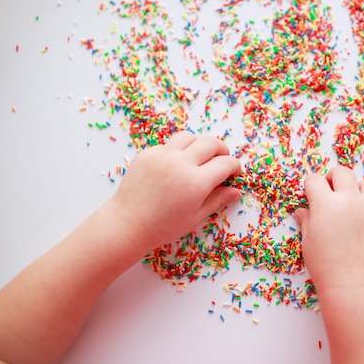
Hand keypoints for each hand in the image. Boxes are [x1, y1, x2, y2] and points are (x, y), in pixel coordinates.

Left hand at [108, 131, 241, 252]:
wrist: (127, 224)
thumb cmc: (163, 226)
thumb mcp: (195, 217)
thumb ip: (217, 200)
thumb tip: (236, 191)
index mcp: (196, 182)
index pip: (225, 163)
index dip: (234, 166)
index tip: (234, 172)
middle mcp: (181, 164)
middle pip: (211, 143)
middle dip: (222, 150)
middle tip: (222, 161)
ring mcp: (162, 156)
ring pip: (189, 137)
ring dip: (199, 145)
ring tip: (199, 159)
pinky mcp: (147, 154)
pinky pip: (168, 145)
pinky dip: (177, 151)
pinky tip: (175, 167)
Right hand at [294, 166, 363, 293]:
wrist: (353, 284)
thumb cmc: (325, 266)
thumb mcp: (308, 241)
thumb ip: (307, 220)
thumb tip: (303, 211)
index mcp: (325, 204)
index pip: (315, 180)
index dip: (311, 186)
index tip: (311, 194)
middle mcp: (349, 201)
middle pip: (342, 173)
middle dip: (333, 179)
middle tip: (330, 193)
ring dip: (357, 189)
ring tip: (351, 204)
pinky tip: (362, 226)